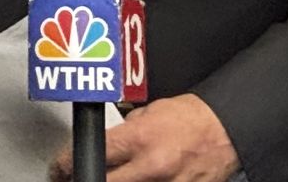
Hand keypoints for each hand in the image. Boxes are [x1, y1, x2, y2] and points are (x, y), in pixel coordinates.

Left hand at [51, 94, 238, 181]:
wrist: (227, 128)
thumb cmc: (191, 118)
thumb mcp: (149, 112)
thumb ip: (124, 131)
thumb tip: (104, 145)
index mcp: (140, 138)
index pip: (91, 155)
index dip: (66, 164)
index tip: (60, 169)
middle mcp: (152, 166)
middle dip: (85, 179)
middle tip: (75, 178)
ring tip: (108, 177)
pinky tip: (137, 181)